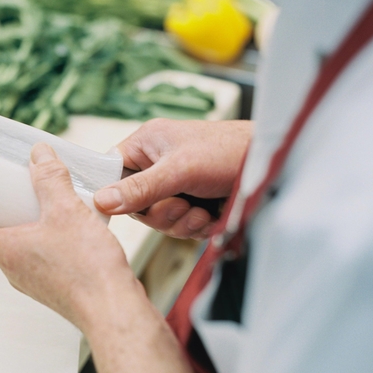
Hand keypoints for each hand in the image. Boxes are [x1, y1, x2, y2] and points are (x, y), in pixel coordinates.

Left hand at [0, 143, 135, 327]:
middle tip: (16, 194)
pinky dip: (49, 243)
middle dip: (4, 214)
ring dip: (29, 229)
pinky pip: (43, 261)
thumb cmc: (86, 269)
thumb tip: (39, 154)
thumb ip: (51, 178)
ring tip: (47, 207)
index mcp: (6, 252)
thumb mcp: (66, 210)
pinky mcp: (56, 290)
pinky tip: (71, 231)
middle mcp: (15, 271)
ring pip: (21, 252)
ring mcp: (35, 284)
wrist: (114, 310)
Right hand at [94, 119, 251, 239]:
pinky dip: (194, 227)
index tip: (128, 206)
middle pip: (135, 205)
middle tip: (181, 205)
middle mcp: (156, 165)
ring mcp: (174, 186)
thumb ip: (139, 189)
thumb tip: (101, 201)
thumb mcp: (179, 170)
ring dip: (180, 222)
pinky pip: (179, 227)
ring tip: (200, 210)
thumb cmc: (229, 151)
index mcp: (146, 145)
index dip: (115, 193)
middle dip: (161, 213)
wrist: (271, 167)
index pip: (111, 172)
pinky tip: (210, 216)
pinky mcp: (192, 204)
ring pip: (158, 220)